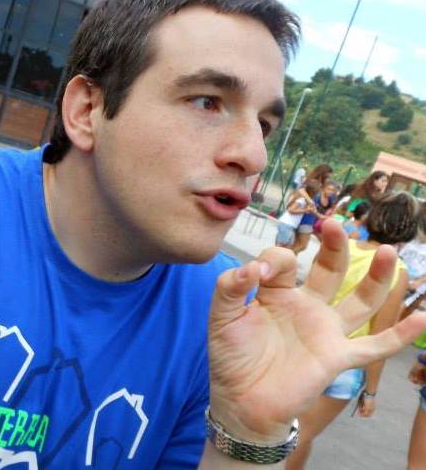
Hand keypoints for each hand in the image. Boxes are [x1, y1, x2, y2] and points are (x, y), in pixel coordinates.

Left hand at [208, 219, 425, 442]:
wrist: (240, 401)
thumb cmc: (231, 356)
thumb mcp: (221, 315)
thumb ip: (230, 286)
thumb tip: (253, 267)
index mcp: (277, 292)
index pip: (285, 261)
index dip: (274, 259)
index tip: (259, 273)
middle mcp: (306, 305)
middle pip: (329, 269)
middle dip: (335, 246)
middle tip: (337, 225)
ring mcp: (324, 330)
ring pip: (359, 300)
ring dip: (376, 277)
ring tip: (387, 251)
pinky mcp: (336, 357)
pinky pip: (374, 346)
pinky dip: (399, 335)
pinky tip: (421, 316)